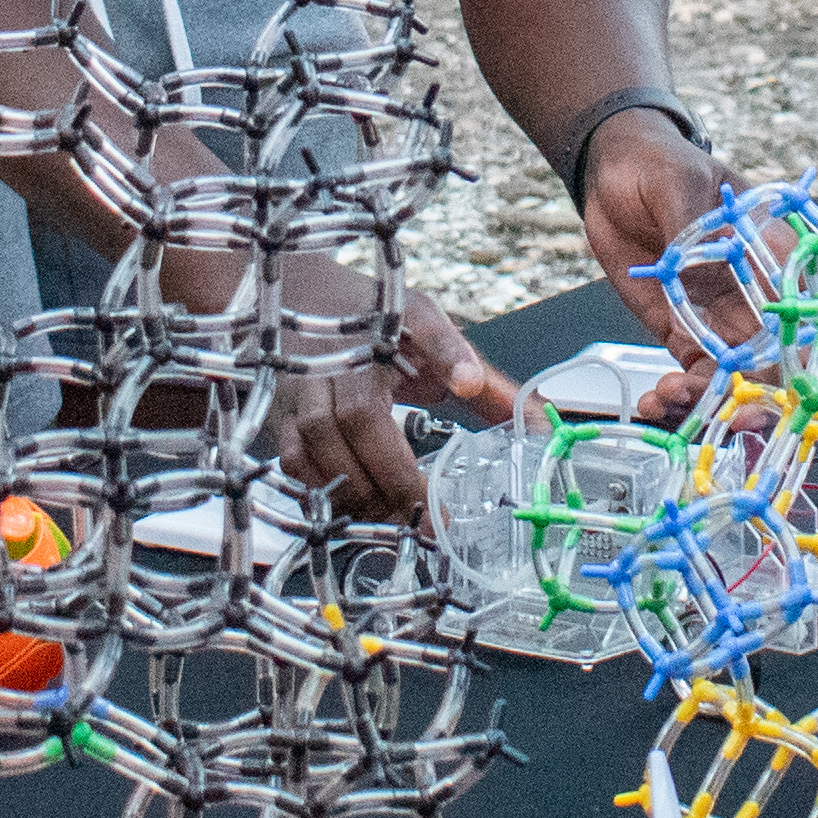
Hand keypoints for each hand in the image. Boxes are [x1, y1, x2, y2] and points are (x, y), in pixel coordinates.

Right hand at [266, 266, 510, 519]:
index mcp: (387, 327)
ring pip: (320, 446)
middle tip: (432, 512)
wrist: (301, 301)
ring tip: (398, 516)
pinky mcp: (280, 414)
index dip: (449, 357)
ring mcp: (302, 387)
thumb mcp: (429, 332)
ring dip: (361, 489)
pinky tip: (354, 504)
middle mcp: (340, 356)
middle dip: (397, 475)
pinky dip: (322, 490)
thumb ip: (479, 374)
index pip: (424, 335)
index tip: (469, 383)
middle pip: (362, 419)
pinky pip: (293, 462)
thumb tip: (537, 418)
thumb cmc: (372, 321)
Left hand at [576, 102, 748, 408]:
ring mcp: (725, 316)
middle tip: (739, 415)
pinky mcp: (687, 332)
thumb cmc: (657, 163)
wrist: (611, 173)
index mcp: (775, 249)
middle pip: (790, 355)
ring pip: (744, 378)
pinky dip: (682, 397)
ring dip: (720, 402)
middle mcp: (759, 291)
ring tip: (674, 397)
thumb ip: (690, 226)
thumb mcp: (677, 182)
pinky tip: (656, 399)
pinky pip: (697, 378)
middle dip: (774, 394)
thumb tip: (696, 272)